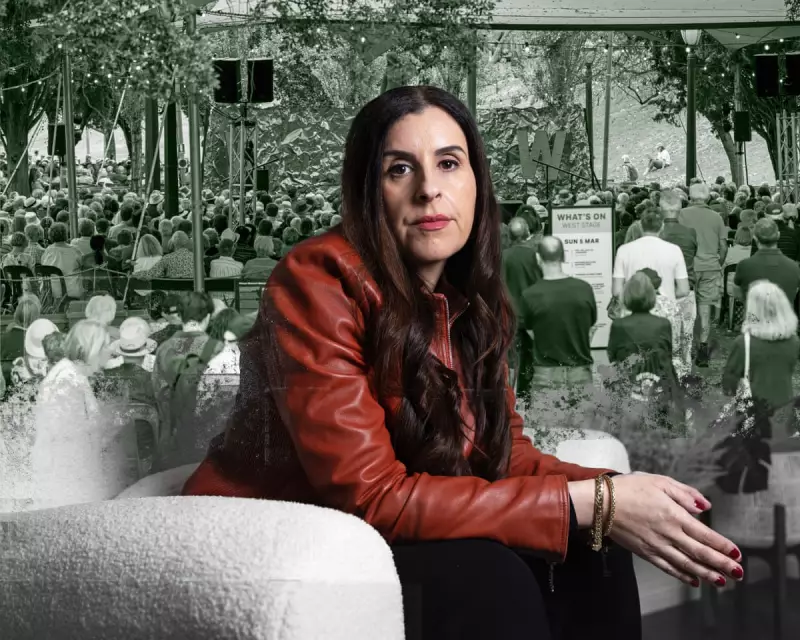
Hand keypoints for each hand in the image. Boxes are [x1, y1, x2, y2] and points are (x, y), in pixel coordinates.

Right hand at [607, 472, 742, 587]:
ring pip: (687, 564)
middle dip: (721, 565)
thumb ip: (685, 493)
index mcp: (675, 515)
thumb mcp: (659, 481)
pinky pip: (668, 567)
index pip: (705, 535)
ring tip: (722, 582)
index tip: (737, 554)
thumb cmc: (629, 488)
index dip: (723, 546)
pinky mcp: (645, 553)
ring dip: (706, 574)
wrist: (600, 504)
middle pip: (700, 553)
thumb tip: (704, 505)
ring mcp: (657, 546)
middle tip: (738, 574)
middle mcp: (669, 534)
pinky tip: (693, 581)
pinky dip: (682, 576)